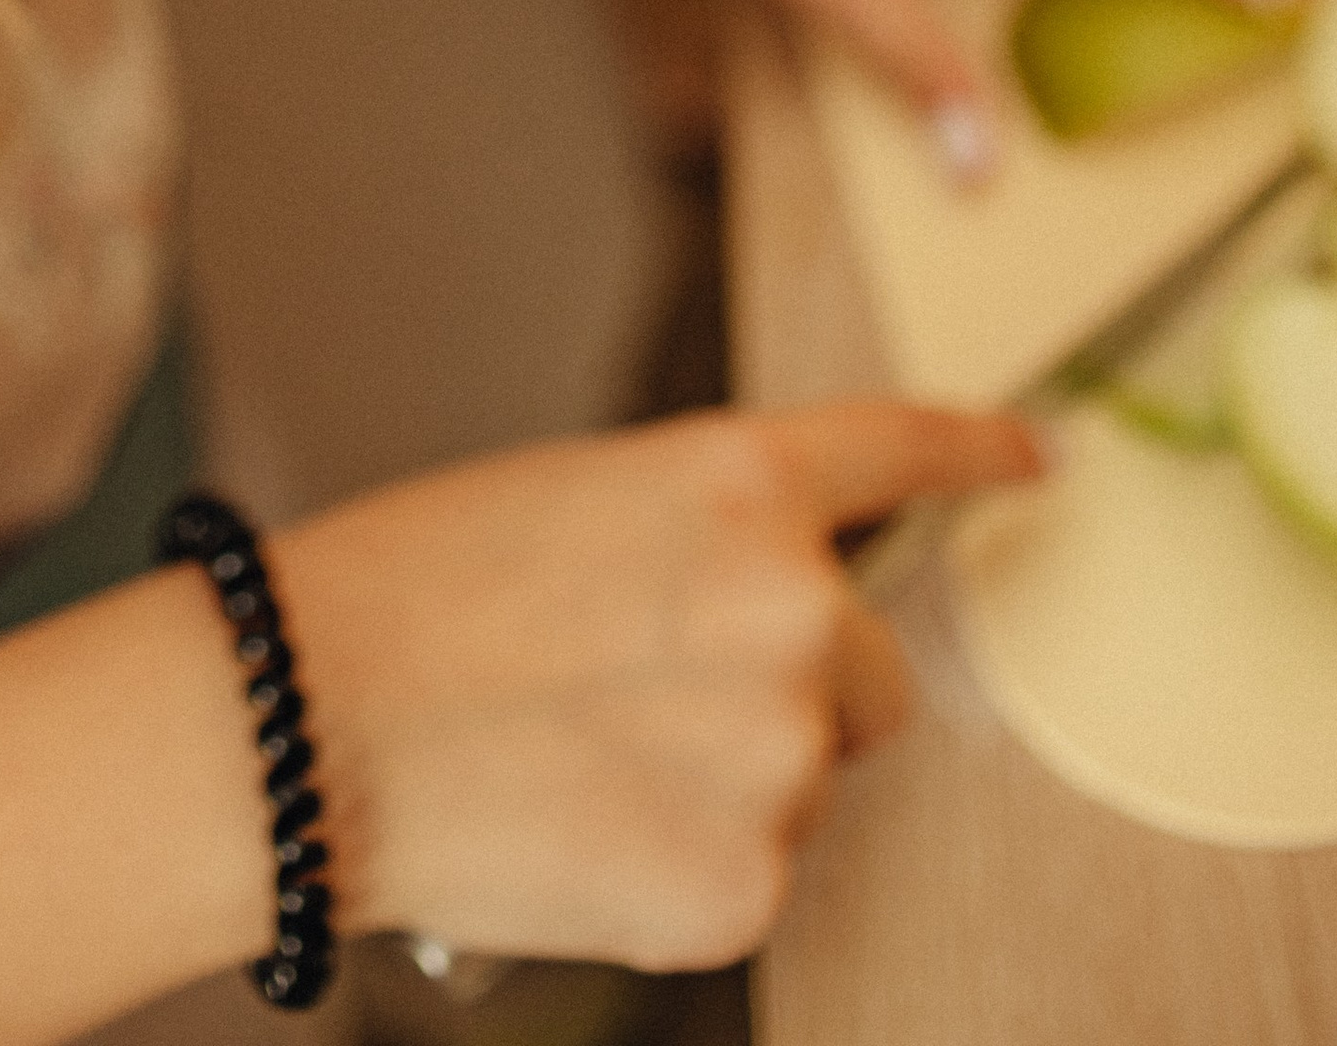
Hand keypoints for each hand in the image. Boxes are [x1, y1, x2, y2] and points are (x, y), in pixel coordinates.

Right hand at [276, 401, 1040, 968]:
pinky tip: (576, 834)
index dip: (974, 457)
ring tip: (579, 763)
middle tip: (646, 702)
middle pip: (867, 673)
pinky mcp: (743, 883)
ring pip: (802, 782)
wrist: (303, 722)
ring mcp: (777, 752)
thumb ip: (695, 542)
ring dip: (725, 783)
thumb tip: (743, 613)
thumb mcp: (572, 506)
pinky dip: (677, 872)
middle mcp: (790, 606)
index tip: (1034, 461)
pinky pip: (748, 878)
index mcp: (735, 482)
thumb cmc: (406, 597)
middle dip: (793, 692)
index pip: (895, 453)